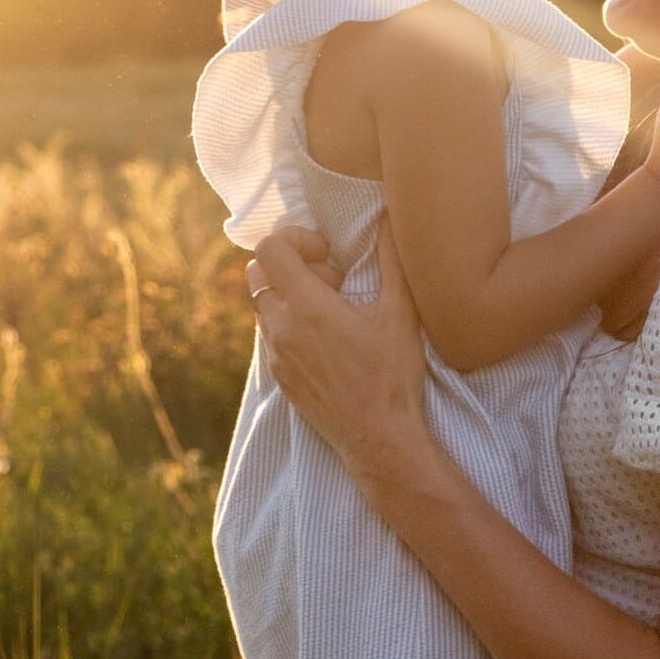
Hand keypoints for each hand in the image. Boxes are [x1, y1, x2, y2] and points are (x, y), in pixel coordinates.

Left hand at [247, 218, 429, 472]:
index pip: (269, 249)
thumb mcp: (401, 313)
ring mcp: (276, 356)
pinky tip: (327, 339)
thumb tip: (387, 218)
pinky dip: (290, 322)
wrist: (379, 440)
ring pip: (263, 303)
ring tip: (332, 310)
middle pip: (258, 272)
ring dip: (290, 294)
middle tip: (332, 280)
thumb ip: (392, 260)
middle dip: (291, 264)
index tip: (329, 255)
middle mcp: (281, 328)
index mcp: (306, 307)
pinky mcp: (279, 377)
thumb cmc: (393, 376)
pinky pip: (271, 334)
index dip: (297, 239)